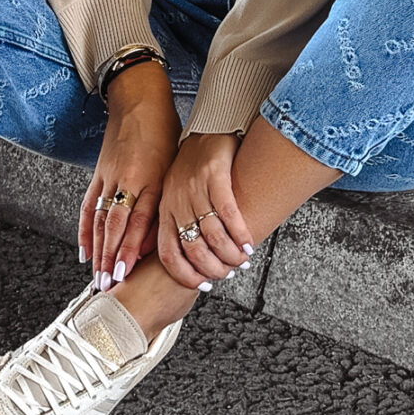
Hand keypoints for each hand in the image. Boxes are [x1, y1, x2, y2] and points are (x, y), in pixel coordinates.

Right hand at [81, 59, 181, 286]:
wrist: (140, 99)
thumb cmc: (165, 132)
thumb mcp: (174, 165)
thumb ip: (166, 201)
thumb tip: (157, 240)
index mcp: (151, 179)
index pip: (138, 221)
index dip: (128, 249)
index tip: (123, 274)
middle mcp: (128, 181)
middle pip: (115, 226)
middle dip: (109, 258)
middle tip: (106, 286)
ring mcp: (110, 177)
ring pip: (101, 220)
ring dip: (97, 251)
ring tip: (95, 277)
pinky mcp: (99, 174)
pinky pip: (90, 206)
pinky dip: (86, 231)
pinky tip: (85, 252)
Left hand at [156, 131, 256, 291]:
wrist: (206, 129)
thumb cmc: (193, 168)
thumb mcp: (176, 197)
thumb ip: (179, 225)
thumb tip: (190, 261)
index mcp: (165, 211)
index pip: (169, 254)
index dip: (186, 275)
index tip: (204, 285)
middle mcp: (176, 202)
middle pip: (192, 249)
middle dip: (212, 268)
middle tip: (228, 274)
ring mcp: (194, 189)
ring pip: (211, 234)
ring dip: (229, 254)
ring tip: (242, 261)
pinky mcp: (213, 175)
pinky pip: (227, 212)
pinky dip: (239, 233)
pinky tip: (248, 244)